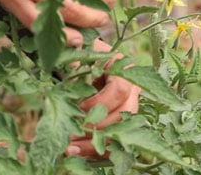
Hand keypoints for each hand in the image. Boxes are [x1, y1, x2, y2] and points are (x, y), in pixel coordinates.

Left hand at [67, 39, 138, 157]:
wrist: (85, 61)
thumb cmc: (82, 53)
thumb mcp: (78, 49)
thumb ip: (75, 49)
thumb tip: (73, 50)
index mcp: (123, 69)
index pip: (120, 90)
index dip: (100, 102)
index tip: (79, 109)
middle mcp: (131, 89)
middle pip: (125, 114)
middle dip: (98, 127)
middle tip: (72, 134)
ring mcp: (128, 107)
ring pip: (121, 131)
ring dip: (95, 143)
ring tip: (69, 148)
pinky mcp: (121, 122)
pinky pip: (114, 141)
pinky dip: (96, 149)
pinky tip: (76, 152)